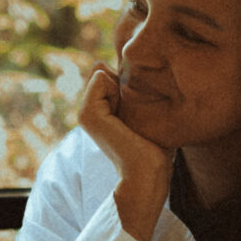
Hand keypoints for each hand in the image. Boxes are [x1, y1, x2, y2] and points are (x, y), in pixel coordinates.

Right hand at [78, 66, 170, 240]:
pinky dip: (117, 86)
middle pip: (108, 68)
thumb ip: (133, 90)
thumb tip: (108, 64)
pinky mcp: (87, 113)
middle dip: (127, 80)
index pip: (111, 71)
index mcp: (101, 109)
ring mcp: (85, 111)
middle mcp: (90, 109)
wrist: (147, 176)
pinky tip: (126, 114)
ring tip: (132, 114)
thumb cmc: (156, 148)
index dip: (131, 80)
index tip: (143, 108)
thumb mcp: (146, 111)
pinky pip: (100, 76)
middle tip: (138, 112)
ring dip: (124, 84)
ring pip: (103, 70)